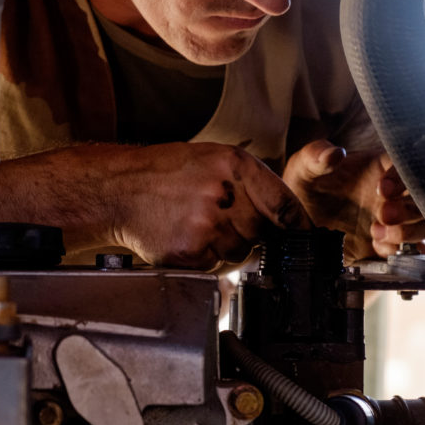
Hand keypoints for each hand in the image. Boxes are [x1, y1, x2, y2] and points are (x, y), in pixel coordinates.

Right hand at [0, 142, 310, 268]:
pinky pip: (214, 265)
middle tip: (224, 221)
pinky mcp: (190, 251)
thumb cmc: (164, 173)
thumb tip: (286, 216)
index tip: (307, 238)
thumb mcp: (211, 159)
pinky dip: (206, 258)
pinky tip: (186, 238)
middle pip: (262, 232)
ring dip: (227, 247)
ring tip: (199, 226)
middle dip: (251, 232)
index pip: (283, 203)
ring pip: (239, 252)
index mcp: (232, 165)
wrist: (117, 189)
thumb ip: (249, 182)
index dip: (300, 226)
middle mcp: (222, 193)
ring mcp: (205, 224)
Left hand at [282, 140, 424, 260]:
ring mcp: (394, 219)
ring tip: (377, 234)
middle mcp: (394, 193)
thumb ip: (315, 157)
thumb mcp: (303, 168)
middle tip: (384, 215)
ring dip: (409, 231)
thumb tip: (334, 153)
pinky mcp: (388, 243)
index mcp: (381, 167)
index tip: (383, 189)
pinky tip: (377, 248)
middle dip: (410, 208)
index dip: (402, 177)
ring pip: (424, 223)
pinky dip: (400, 250)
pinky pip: (410, 249)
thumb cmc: (304, 187)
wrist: (296, 225)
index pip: (407, 165)